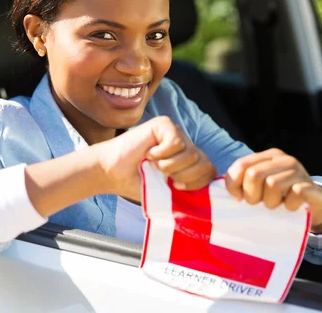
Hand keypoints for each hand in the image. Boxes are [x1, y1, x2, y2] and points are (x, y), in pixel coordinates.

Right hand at [93, 116, 215, 201]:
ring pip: (191, 153)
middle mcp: (185, 144)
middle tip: (164, 176)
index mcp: (188, 160)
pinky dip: (161, 153)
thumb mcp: (169, 192)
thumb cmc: (137, 182)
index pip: (210, 171)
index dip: (196, 183)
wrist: (112, 173)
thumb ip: (188, 190)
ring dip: (169, 165)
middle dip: (184, 176)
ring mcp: (175, 132)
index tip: (175, 186)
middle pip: (204, 163)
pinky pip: (176, 142)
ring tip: (153, 163)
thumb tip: (210, 197)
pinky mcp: (164, 124)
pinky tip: (149, 152)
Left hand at [224, 148, 321, 233]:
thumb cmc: (281, 195)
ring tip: (276, 205)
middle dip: (252, 195)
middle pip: (254, 175)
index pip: (241, 165)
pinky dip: (288, 205)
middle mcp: (283, 159)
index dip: (234, 184)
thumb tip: (222, 189)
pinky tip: (290, 207)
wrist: (315, 204)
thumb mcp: (261, 186)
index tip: (238, 198)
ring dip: (270, 202)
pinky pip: (294, 194)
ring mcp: (298, 171)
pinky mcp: (310, 185)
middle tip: (259, 203)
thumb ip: (243, 182)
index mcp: (268, 156)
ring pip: (272, 185)